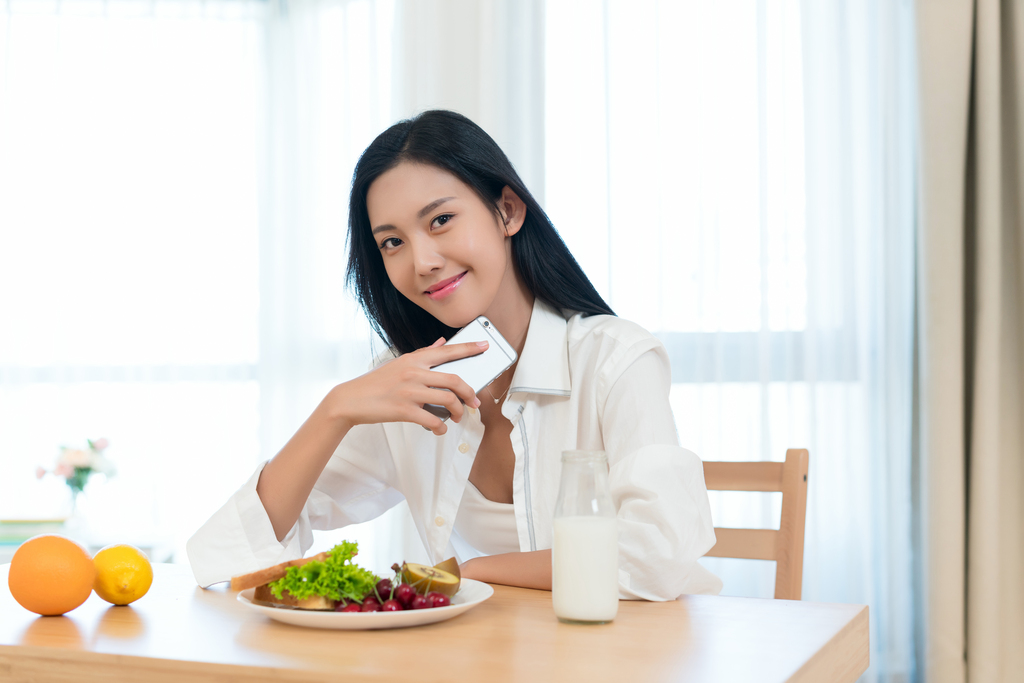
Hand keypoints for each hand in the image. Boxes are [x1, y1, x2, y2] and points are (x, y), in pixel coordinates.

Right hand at [329, 338, 485, 434]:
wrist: (350, 400)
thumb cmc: (375, 382)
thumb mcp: (399, 363)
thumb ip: (423, 354)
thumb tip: (441, 342)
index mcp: (414, 359)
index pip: (448, 351)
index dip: (469, 348)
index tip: (484, 345)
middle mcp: (414, 373)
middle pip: (454, 380)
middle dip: (470, 393)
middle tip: (475, 401)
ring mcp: (409, 392)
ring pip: (448, 400)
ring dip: (459, 411)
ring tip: (457, 417)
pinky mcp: (404, 410)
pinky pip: (433, 420)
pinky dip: (441, 427)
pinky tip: (440, 428)